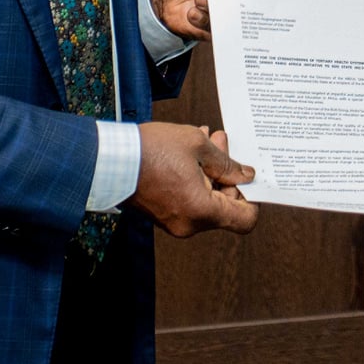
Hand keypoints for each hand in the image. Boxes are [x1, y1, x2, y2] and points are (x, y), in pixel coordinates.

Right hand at [134, 123, 258, 237]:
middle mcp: (190, 224)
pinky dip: (195, 178)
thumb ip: (227, 163)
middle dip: (227, 172)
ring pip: (207, 200)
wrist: (109, 160)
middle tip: (222, 141)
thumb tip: (246, 175)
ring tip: (205, 139)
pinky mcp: (164, 215)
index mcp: (202, 211)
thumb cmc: (151, 150)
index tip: (248, 174)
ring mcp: (175, 222)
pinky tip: (190, 152)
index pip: (245, 219)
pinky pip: (190, 200)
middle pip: (225, 205)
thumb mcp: (197, 145)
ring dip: (210, 171)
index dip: (253, 196)